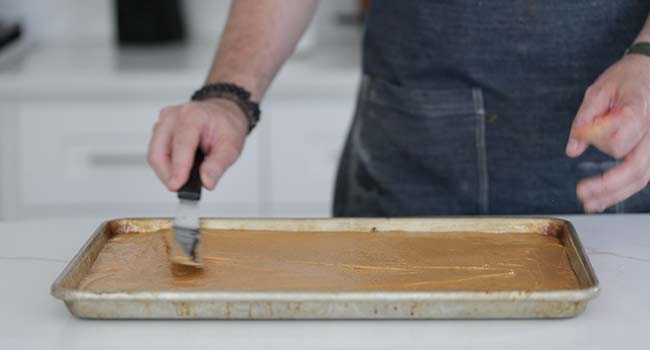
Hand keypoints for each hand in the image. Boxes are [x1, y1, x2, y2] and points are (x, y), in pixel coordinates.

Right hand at [147, 98, 248, 190]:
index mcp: (194, 115)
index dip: (178, 168)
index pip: (181, 144)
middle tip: (182, 188)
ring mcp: (163, 122)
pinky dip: (167, 165)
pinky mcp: (159, 130)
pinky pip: (156, 153)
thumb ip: (218, 165)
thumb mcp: (232, 146)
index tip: (177, 186)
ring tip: (185, 178)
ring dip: (167, 172)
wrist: (223, 115)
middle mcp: (174, 116)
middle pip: (158, 152)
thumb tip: (206, 181)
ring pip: (154, 154)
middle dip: (168, 175)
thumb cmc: (226, 127)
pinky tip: (181, 168)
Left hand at [566, 54, 649, 212]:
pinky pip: (643, 175)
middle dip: (607, 185)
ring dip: (614, 194)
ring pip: (642, 177)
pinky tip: (603, 199)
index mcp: (639, 109)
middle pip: (636, 168)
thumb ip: (584, 119)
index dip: (597, 141)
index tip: (582, 134)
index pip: (621, 139)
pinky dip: (623, 189)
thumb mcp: (599, 90)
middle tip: (581, 193)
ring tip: (590, 204)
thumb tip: (572, 149)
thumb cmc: (626, 78)